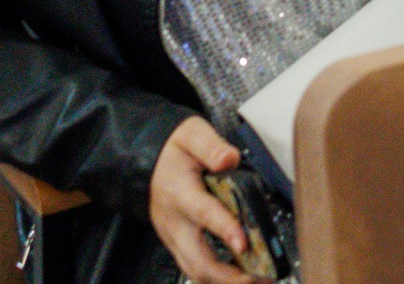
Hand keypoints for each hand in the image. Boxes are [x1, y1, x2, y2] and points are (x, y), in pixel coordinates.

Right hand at [148, 118, 250, 283]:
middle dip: (228, 276)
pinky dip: (218, 279)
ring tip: (258, 282)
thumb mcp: (190, 135)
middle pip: (198, 260)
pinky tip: (242, 279)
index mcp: (180, 193)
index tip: (244, 243)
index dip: (225, 230)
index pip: (204, 214)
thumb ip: (211, 146)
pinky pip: (197, 270)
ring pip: (197, 272)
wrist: (144, 163)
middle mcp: (176, 223)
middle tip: (259, 279)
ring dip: (226, 282)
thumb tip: (229, 159)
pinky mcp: (179, 246)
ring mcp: (175, 238)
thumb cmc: (172, 151)